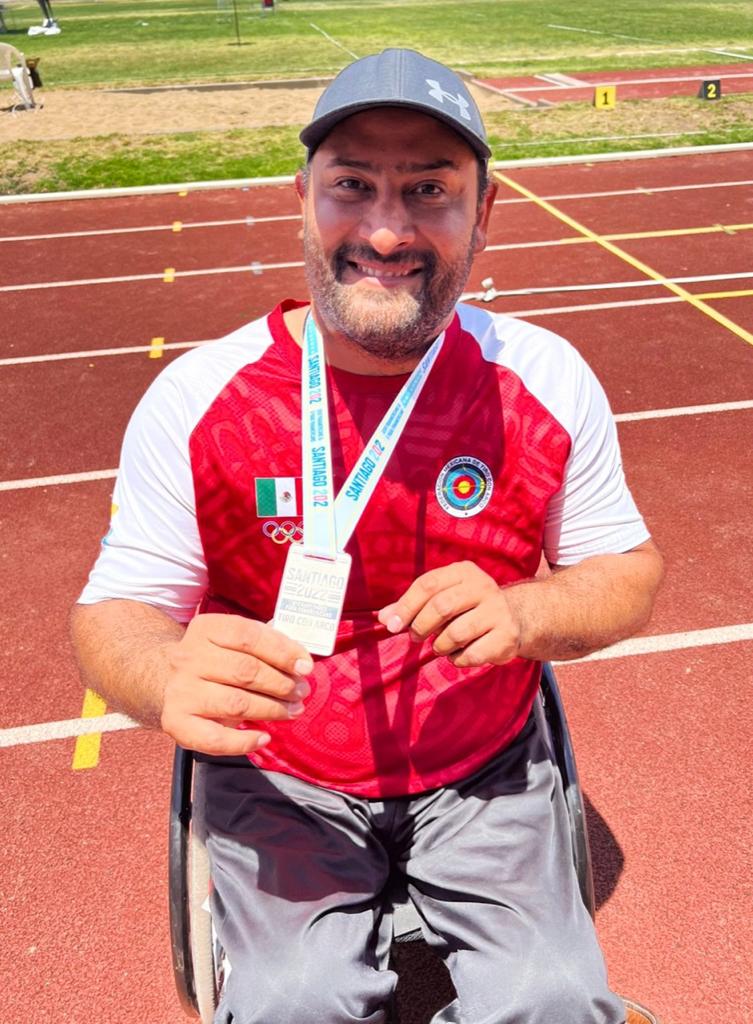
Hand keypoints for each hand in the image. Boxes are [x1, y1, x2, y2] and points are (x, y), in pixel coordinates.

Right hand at [160, 613, 313, 755]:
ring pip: (235, 704)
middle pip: (245, 671)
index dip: (283, 652)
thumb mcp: (233, 640)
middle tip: (301, 692)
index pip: (249, 636)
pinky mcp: (175, 721)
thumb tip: (301, 660)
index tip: (305, 667)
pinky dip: (243, 742)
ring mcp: (180, 690)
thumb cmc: (215, 658)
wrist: (165, 677)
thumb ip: (265, 643)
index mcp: (206, 629)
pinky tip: (263, 738)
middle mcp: (188, 657)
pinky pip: (214, 739)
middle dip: (282, 684)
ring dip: (272, 710)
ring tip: (293, 710)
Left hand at [377, 562, 522, 667]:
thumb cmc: (467, 608)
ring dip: (440, 646)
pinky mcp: (507, 635)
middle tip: (415, 637)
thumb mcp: (442, 597)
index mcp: (464, 572)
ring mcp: (498, 611)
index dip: (405, 606)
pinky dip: (458, 659)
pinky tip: (459, 654)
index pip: (427, 584)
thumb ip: (412, 606)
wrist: (515, 618)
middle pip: (441, 606)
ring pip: (455, 634)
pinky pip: (472, 654)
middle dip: (421, 626)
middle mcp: (483, 586)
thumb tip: (383, 618)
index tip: (391, 625)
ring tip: (440, 646)